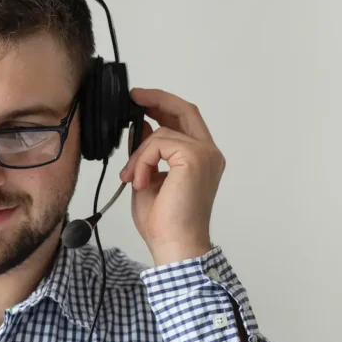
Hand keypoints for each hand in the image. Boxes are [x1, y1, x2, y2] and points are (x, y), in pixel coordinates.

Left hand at [119, 88, 224, 265]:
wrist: (174, 244)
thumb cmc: (164, 222)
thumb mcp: (148, 178)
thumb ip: (148, 153)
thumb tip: (142, 128)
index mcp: (201, 159)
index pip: (186, 120)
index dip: (164, 105)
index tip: (141, 100)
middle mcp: (209, 153)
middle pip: (185, 110)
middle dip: (157, 100)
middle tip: (134, 98)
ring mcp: (204, 154)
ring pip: (161, 133)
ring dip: (138, 155)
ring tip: (132, 180)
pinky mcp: (194, 157)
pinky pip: (157, 144)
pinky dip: (141, 161)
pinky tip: (139, 182)